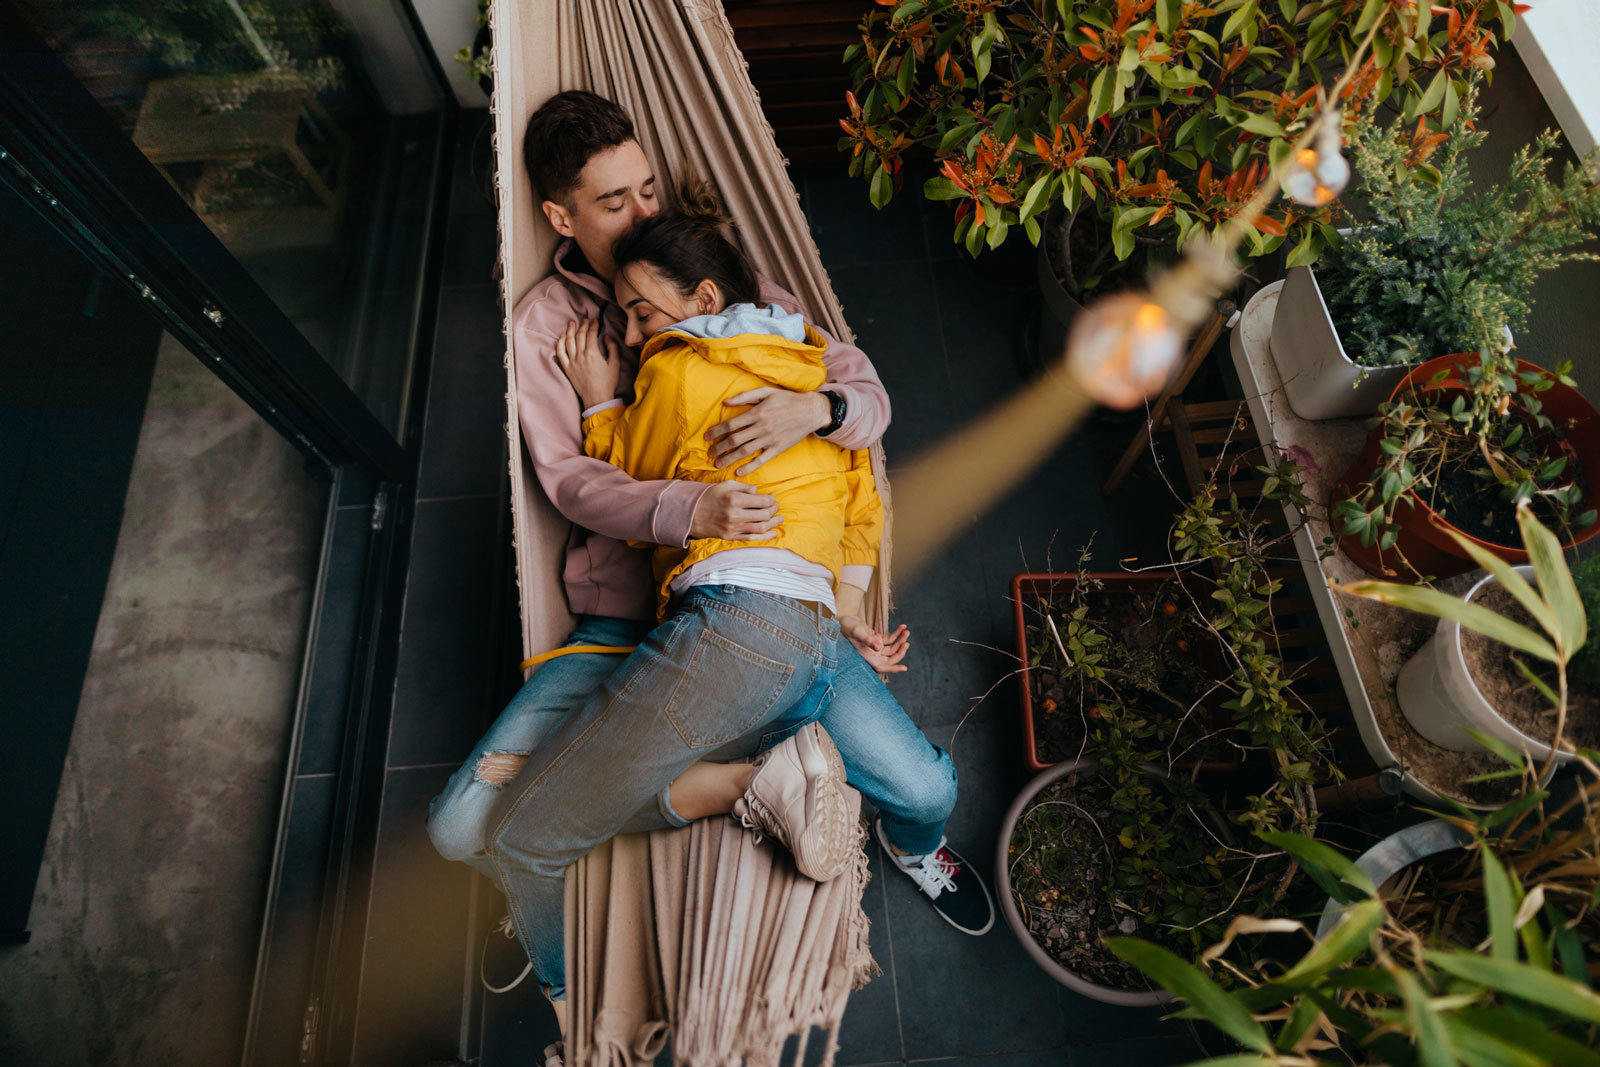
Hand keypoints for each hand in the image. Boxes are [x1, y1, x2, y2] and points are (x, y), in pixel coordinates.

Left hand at [555, 319, 619, 409]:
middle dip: (583, 326)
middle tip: (585, 320)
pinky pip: (560, 353)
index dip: (594, 325)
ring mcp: (572, 362)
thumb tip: (607, 337)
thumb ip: (612, 348)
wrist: (597, 398)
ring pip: (569, 341)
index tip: (596, 321)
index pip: (591, 334)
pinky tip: (562, 337)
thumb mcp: (615, 364)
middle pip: (580, 335)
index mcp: (593, 353)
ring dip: (570, 331)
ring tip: (572, 323)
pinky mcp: (567, 368)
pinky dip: (560, 344)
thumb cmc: (608, 382)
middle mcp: (580, 355)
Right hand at [689, 480, 783, 539]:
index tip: (773, 498)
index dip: (772, 500)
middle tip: (777, 507)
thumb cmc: (709, 496)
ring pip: (760, 528)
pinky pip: (752, 538)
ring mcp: (733, 528)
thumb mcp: (725, 485)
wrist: (690, 513)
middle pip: (764, 515)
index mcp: (734, 499)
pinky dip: (765, 536)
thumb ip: (744, 487)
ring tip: (779, 519)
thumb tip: (758, 493)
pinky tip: (773, 532)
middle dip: (774, 511)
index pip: (762, 501)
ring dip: (773, 523)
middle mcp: (735, 514)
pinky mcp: (730, 537)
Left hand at [706, 388, 830, 475]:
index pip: (731, 424)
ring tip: (718, 464)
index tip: (707, 437)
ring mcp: (770, 439)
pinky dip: (749, 467)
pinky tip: (739, 472)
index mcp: (757, 413)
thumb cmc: (787, 399)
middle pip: (735, 440)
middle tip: (709, 453)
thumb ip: (745, 397)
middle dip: (719, 447)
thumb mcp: (766, 392)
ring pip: (745, 451)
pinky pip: (761, 460)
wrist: (810, 410)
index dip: (716, 431)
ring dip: (729, 458)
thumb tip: (726, 402)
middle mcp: (762, 427)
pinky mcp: (778, 448)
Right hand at [839, 618, 909, 673]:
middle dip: (900, 651)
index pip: (882, 667)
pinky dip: (897, 633)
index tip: (904, 668)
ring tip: (906, 632)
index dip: (893, 669)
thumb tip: (879, 648)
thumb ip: (868, 640)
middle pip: (890, 658)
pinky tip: (902, 626)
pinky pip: (890, 639)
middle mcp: (872, 654)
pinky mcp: (877, 639)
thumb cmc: (848, 627)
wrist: (845, 619)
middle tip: (906, 643)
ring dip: (900, 640)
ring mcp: (876, 647)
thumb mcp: (857, 633)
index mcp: (867, 657)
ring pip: (892, 648)